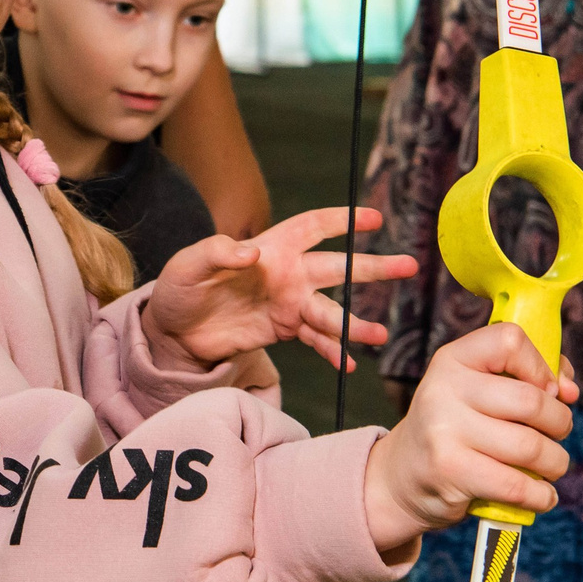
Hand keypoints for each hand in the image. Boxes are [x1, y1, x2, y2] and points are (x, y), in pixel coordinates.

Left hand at [142, 207, 416, 371]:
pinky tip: (347, 363)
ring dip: (355, 324)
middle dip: (372, 267)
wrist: (174, 330)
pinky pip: (314, 341)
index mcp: (270, 247)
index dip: (342, 220)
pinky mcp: (284, 331)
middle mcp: (288, 273)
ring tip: (379, 337)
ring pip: (331, 311)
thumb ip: (217, 253)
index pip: (312, 226)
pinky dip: (331, 351)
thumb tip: (252, 254)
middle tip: (408, 266)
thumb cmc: (181, 287)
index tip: (373, 218)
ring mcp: (289, 303)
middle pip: (338, 268)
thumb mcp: (188, 264)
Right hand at [364, 324, 577, 550]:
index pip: (510, 340)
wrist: (402, 476)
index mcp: (453, 359)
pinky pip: (517, 485)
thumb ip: (528, 376)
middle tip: (555, 434)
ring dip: (555, 462)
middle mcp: (444, 389)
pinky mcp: (451, 471)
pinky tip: (541, 494)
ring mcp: (444, 431)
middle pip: (532, 401)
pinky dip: (542, 495)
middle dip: (560, 423)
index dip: (541, 366)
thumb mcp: (478, 389)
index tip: (547, 390)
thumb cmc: (457, 428)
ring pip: (531, 447)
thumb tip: (569, 390)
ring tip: (550, 466)